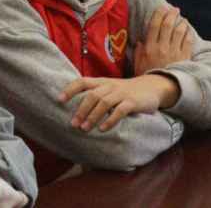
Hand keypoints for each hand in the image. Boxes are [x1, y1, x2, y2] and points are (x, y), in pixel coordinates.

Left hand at [58, 73, 180, 129]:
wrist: (151, 87)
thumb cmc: (125, 91)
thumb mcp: (110, 89)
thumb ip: (97, 94)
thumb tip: (76, 108)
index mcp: (102, 82)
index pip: (82, 81)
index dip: (70, 89)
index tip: (59, 99)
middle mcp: (110, 85)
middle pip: (92, 95)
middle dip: (81, 109)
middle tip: (73, 123)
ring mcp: (121, 93)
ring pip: (104, 103)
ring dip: (92, 116)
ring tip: (84, 128)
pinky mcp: (132, 102)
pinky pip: (119, 111)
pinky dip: (110, 120)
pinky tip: (102, 129)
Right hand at [130, 4, 195, 72]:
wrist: (163, 90)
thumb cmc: (149, 78)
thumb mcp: (138, 66)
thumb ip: (138, 53)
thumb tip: (140, 42)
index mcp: (150, 48)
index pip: (154, 26)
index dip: (158, 15)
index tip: (162, 8)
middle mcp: (162, 47)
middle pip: (167, 26)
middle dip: (171, 15)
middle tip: (175, 9)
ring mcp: (174, 52)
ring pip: (178, 33)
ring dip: (181, 24)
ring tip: (183, 19)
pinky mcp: (184, 58)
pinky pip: (187, 43)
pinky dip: (189, 35)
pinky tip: (189, 31)